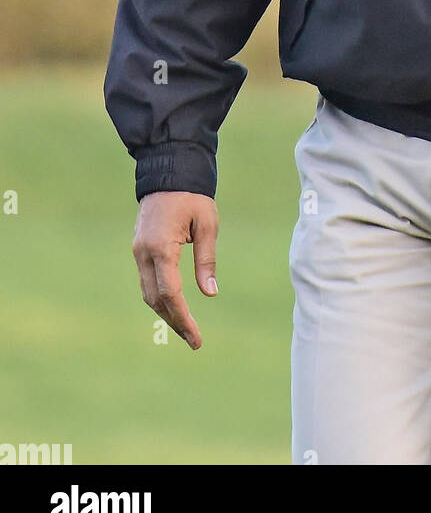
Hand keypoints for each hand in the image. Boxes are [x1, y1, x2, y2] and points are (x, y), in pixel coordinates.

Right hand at [132, 191, 218, 348]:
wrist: (168, 171)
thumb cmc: (192, 197)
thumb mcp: (207, 225)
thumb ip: (206, 260)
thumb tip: (209, 293)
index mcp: (162, 247)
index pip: (171, 294)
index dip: (183, 318)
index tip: (196, 337)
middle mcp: (144, 253)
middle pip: (156, 299)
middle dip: (175, 321)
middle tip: (194, 340)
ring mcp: (138, 251)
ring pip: (148, 292)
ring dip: (166, 312)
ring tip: (186, 329)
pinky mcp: (139, 248)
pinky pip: (147, 280)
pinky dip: (160, 297)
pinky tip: (174, 306)